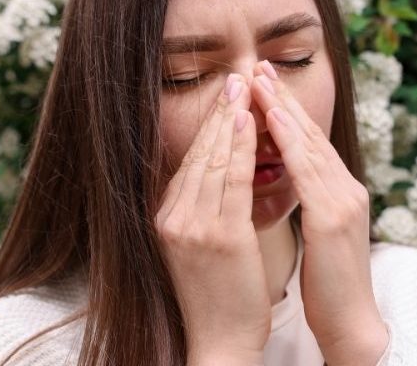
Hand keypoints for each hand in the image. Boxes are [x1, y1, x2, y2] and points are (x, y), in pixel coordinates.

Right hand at [154, 73, 269, 364]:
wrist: (219, 342)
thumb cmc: (219, 297)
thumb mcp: (201, 248)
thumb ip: (203, 212)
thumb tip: (217, 179)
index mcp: (167, 219)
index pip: (188, 161)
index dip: (208, 126)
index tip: (226, 96)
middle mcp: (172, 217)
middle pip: (197, 153)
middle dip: (218, 112)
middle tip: (236, 76)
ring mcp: (191, 226)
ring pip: (212, 159)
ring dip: (230, 118)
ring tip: (244, 86)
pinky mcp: (216, 236)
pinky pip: (230, 179)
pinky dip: (239, 146)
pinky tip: (250, 121)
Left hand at [249, 60, 388, 365]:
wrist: (352, 323)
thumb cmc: (329, 285)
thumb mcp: (318, 234)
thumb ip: (308, 201)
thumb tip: (284, 179)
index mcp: (340, 192)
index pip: (310, 142)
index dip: (287, 111)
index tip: (263, 84)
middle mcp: (346, 188)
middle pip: (312, 133)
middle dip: (283, 98)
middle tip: (258, 65)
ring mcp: (343, 201)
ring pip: (310, 144)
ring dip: (283, 109)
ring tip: (260, 81)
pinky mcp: (333, 218)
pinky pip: (309, 171)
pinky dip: (291, 143)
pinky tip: (274, 122)